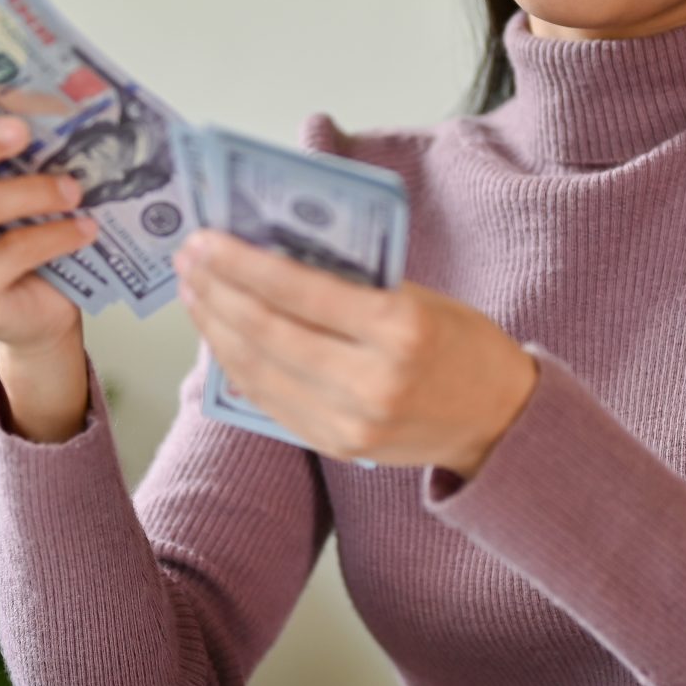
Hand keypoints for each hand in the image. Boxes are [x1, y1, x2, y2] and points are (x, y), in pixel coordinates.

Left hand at [173, 230, 538, 476]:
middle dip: (217, 291)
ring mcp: (352, 422)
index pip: (300, 290)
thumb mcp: (416, 296)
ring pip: (259, 370)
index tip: (206, 240)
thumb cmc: (458, 342)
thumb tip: (269, 254)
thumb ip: (349, 282)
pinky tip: (221, 338)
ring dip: (217, 328)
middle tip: (188, 260)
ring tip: (195, 293)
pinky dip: (239, 367)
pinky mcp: (337, 446)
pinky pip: (272, 401)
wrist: (497, 418)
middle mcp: (373, 381)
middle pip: (269, 332)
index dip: (243, 264)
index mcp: (400, 328)